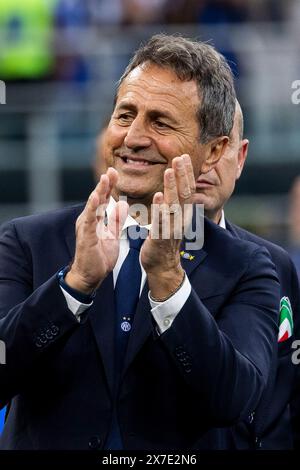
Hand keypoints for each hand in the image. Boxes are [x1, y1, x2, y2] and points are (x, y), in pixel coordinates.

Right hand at [65, 168, 127, 293]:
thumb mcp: (112, 235)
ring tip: (104, 179)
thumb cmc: (99, 257)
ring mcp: (86, 228)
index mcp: (95, 220)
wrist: (90, 277)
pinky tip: (96, 197)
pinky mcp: (86, 236)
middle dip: (105, 184)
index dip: (109, 186)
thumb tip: (122, 203)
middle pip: (97, 198)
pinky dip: (92, 207)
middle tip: (112, 169)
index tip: (115, 172)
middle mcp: (88, 220)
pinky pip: (89, 220)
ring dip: (99, 191)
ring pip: (92, 206)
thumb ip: (115, 219)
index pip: (103, 199)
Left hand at [141, 154, 194, 299]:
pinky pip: (161, 222)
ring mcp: (172, 229)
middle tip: (180, 157)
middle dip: (182, 175)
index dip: (186, 173)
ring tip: (169, 171)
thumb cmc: (164, 240)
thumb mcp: (173, 219)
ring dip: (171, 188)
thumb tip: (175, 185)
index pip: (187, 190)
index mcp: (183, 214)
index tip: (183, 156)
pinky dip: (160, 209)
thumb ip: (174, 203)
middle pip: (184, 194)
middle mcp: (181, 220)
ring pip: (173, 205)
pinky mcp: (161, 239)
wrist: (162, 266)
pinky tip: (158, 197)